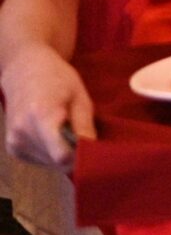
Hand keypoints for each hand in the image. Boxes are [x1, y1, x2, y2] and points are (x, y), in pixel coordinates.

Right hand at [2, 47, 93, 168]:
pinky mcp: (12, 148)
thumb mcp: (80, 97)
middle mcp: (22, 133)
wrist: (24, 71)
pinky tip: (54, 134)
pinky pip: (41, 161)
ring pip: (50, 164)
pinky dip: (51, 153)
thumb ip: (85, 127)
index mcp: (41, 117)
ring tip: (66, 129)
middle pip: (58, 162)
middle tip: (81, 133)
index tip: (93, 147)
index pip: (63, 156)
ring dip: (64, 154)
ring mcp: (14, 142)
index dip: (82, 156)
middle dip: (75, 154)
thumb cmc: (57, 79)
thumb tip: (93, 154)